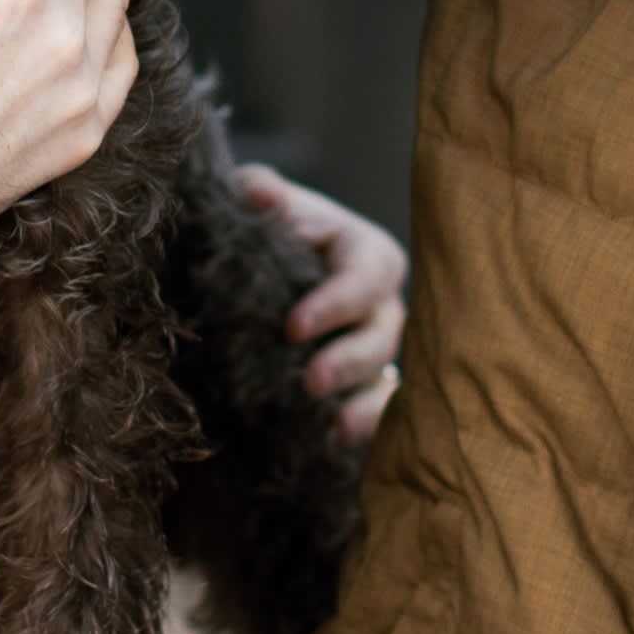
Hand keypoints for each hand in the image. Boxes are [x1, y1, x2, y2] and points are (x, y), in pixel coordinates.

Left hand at [237, 165, 406, 443]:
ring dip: (363, 402)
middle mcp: (379, 305)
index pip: (366, 277)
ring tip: (335, 425)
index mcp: (363, 254)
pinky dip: (367, 426)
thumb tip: (260, 193)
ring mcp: (375, 349)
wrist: (248, 278)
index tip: (292, 327)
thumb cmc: (262, 233)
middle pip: (382, 333)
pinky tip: (340, 441)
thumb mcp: (259, 206)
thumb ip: (261, 195)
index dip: (336, 303)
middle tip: (311, 381)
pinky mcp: (362, 387)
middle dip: (351, 359)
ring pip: (384, 377)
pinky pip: (380, 411)